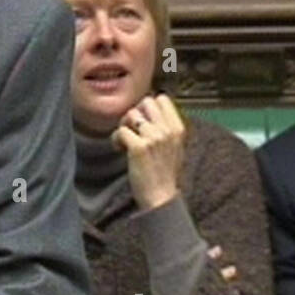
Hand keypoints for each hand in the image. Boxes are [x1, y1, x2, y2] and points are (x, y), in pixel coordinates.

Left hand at [110, 94, 185, 210]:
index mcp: (178, 128)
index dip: (148, 107)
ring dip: (124, 125)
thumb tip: (147, 111)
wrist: (161, 196)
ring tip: (124, 141)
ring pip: (131, 114)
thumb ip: (165, 127)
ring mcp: (153, 137)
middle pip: (145, 102)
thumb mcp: (174, 146)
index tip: (143, 121)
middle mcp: (167, 130)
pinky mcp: (138, 147)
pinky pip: (121, 131)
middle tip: (131, 129)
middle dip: (135, 113)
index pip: (161, 98)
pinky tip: (119, 149)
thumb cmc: (164, 173)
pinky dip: (116, 139)